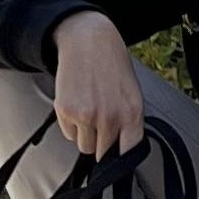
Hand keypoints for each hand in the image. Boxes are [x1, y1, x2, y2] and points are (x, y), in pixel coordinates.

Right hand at [50, 11, 143, 158]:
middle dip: (103, 143)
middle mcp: (111, 116)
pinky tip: (77, 104)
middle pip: (104, 153)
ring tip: (89, 111)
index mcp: (132, 112)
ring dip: (86, 135)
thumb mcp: (132, 93)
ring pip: (85, 146)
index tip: (117, 157)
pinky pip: (69, 134)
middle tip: (101, 124)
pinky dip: (71, 125)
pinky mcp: (66, 111)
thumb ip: (130, 121)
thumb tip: (123, 148)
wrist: (88, 41)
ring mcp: (87, 115)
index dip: (122, 157)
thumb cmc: (112, 66)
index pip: (129, 151)